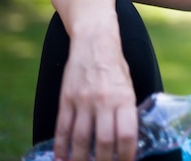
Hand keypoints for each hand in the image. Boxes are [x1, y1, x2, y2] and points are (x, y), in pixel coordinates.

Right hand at [53, 33, 137, 160]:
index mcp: (124, 98)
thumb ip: (127, 109)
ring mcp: (83, 100)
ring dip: (80, 158)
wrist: (94, 41)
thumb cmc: (115, 65)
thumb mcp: (129, 85)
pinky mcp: (66, 98)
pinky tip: (62, 157)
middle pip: (103, 141)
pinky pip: (62, 128)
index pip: (127, 134)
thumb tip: (126, 136)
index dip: (127, 154)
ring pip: (80, 138)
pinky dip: (61, 146)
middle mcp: (104, 101)